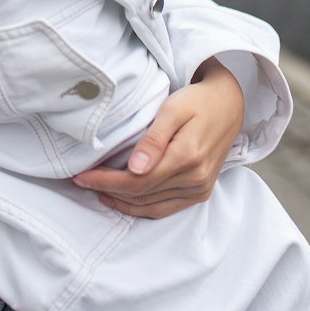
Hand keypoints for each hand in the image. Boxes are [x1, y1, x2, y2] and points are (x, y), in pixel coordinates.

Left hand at [71, 58, 244, 218]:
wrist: (228, 105)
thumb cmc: (197, 101)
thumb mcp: (173, 109)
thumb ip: (153, 139)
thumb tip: (134, 169)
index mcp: (187, 157)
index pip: (136, 181)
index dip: (106, 181)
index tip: (81, 176)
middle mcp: (195, 179)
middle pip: (141, 195)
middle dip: (107, 190)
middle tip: (81, 181)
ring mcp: (199, 189)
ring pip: (151, 206)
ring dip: (121, 202)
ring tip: (96, 190)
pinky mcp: (200, 192)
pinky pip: (165, 208)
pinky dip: (141, 208)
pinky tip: (122, 200)